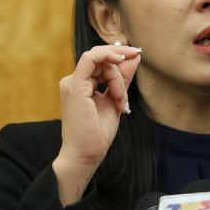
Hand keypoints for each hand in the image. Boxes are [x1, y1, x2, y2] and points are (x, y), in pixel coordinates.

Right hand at [53, 45, 141, 203]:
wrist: (86, 155)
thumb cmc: (97, 134)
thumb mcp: (116, 100)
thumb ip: (123, 79)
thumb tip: (134, 57)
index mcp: (81, 85)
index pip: (100, 62)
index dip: (118, 55)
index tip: (137, 54)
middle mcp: (74, 82)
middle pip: (100, 58)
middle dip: (121, 58)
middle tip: (137, 55)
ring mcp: (72, 83)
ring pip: (100, 61)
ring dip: (118, 76)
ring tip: (122, 100)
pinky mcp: (75, 86)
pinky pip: (92, 60)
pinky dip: (109, 62)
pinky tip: (120, 62)